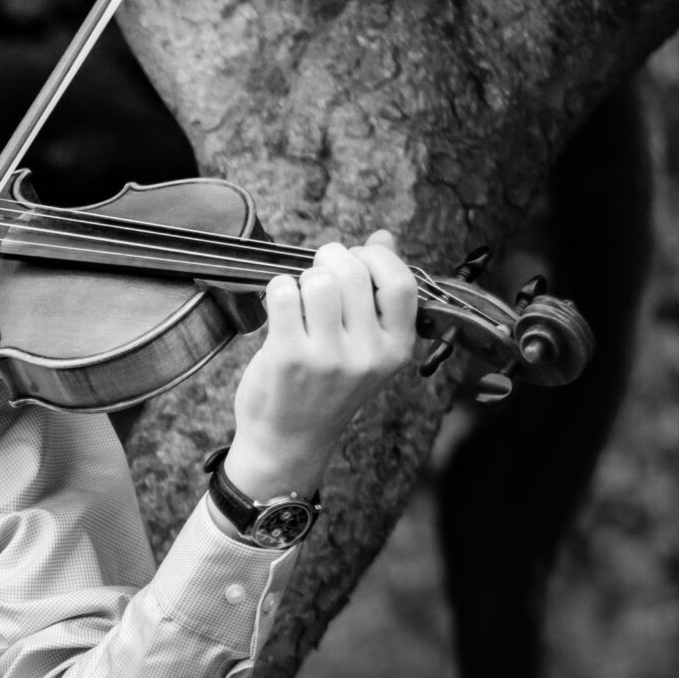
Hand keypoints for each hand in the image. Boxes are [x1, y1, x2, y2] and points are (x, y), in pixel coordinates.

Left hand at [224, 230, 419, 495]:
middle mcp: (368, 354)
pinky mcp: (289, 357)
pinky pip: (283, 293)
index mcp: (397, 348)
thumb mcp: (366, 346)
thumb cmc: (326, 386)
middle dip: (330, 258)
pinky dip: (278, 289)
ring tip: (299, 296)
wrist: (289, 441)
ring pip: (318, 280)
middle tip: (318, 270)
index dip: (375, 257)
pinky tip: (280, 306)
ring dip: (303, 277)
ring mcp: (329, 357)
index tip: (356, 258)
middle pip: (353, 272)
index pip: (400, 282)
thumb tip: (384, 236)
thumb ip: (377, 292)